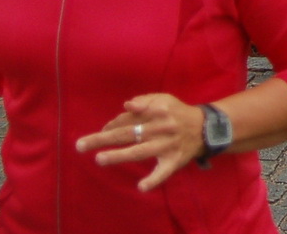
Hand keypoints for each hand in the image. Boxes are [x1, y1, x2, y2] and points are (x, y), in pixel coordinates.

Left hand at [74, 93, 203, 190]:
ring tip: (99, 159)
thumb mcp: (164, 99)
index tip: (100, 132)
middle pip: (128, 133)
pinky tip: (141, 187)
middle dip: (103, 139)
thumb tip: (126, 106)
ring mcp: (167, 146)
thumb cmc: (178, 113)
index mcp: (157, 111)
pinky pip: (163, 172)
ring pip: (140, 151)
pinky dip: (154, 180)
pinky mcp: (174, 161)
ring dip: (119, 156)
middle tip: (80, 145)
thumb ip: (145, 100)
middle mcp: (160, 128)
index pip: (128, 118)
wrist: (206, 128)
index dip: (111, 125)